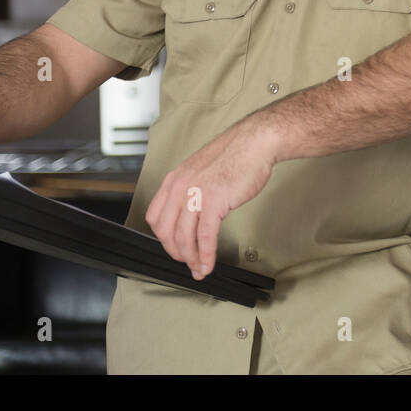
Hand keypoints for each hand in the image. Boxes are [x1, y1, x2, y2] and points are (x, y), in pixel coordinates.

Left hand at [144, 114, 277, 280]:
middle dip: (175, 252)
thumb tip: (193, 212)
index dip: (163, 237)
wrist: (255, 142)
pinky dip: (206, 255)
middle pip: (166, 231)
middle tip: (186, 261)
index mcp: (174, 179)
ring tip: (199, 268)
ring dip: (191, 258)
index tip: (174, 245)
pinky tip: (208, 264)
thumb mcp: (201, 169)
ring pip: (184, 237)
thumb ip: (192, 189)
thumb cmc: (235, 153)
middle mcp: (180, 187)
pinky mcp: (214, 202)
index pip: (155, 216)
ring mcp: (195, 195)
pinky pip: (205, 237)